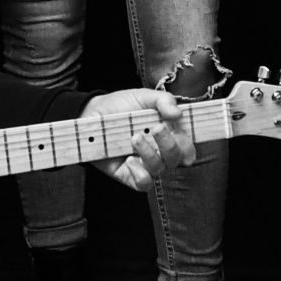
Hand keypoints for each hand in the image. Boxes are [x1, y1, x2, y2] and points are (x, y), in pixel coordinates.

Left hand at [78, 88, 196, 191]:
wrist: (92, 113)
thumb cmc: (120, 106)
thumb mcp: (143, 97)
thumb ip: (163, 101)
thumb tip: (178, 113)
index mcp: (168, 133)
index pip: (187, 146)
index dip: (188, 144)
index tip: (179, 131)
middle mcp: (159, 151)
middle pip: (177, 158)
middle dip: (170, 144)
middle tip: (156, 128)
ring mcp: (144, 164)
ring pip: (159, 169)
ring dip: (150, 154)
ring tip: (134, 137)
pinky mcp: (128, 175)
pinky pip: (143, 183)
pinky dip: (139, 173)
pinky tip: (129, 159)